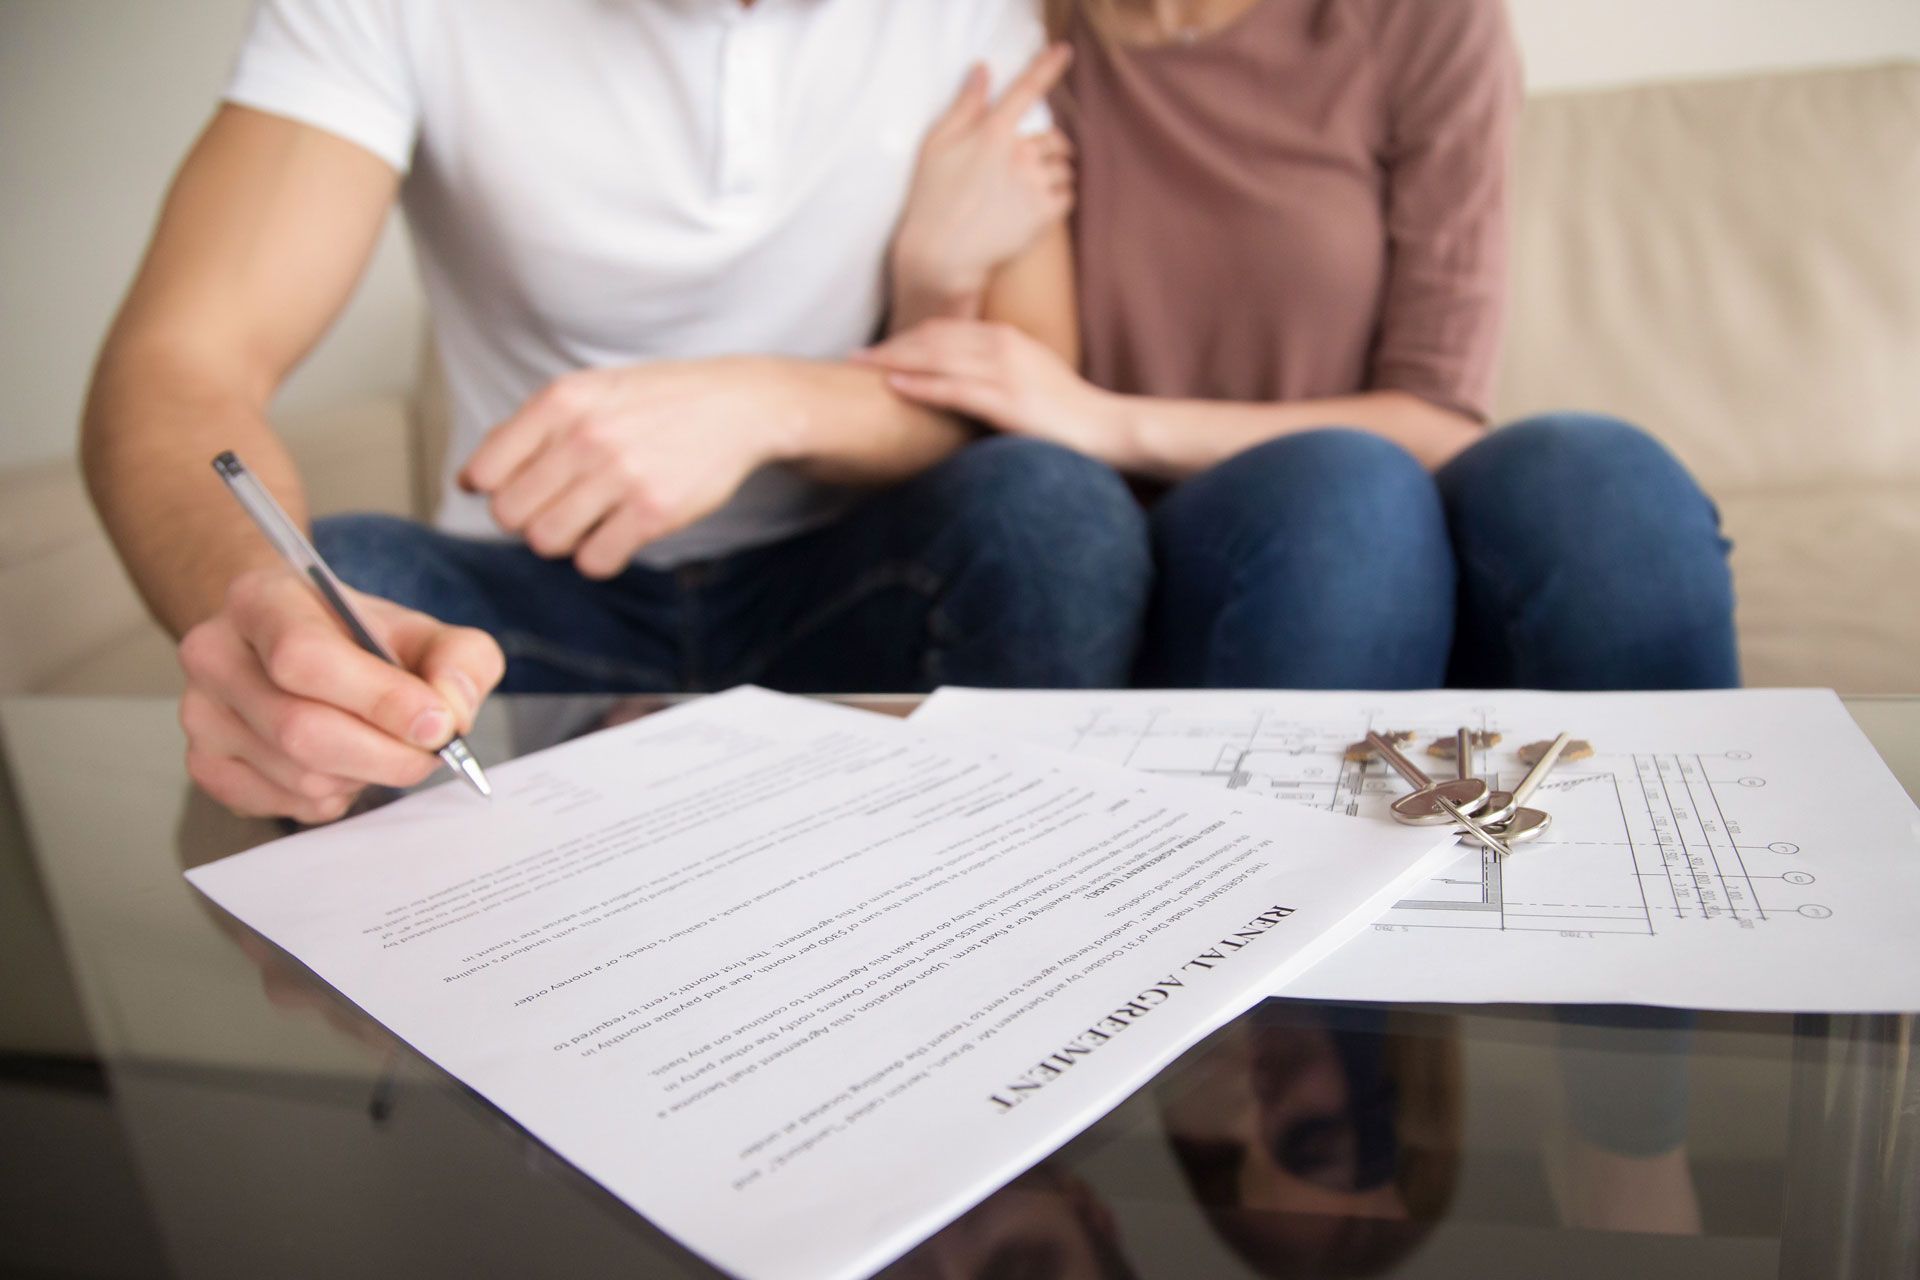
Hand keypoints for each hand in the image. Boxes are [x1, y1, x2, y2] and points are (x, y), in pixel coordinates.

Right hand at [178, 569, 504, 823]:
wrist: (296, 648)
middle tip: (430, 751)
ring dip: (365, 775)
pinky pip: (290, 806)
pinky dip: (337, 796)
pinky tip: (345, 763)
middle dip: (387, 754)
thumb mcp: (423, 631)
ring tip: (380, 744)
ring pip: (302, 777)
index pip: (305, 659)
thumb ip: (459, 660)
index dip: (381, 701)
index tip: (438, 725)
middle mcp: (215, 655)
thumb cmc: (360, 640)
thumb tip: (450, 714)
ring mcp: (201, 715)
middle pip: (301, 730)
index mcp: (261, 600)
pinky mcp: (207, 766)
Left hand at [461, 359, 799, 577]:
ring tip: (589, 520)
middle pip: (510, 514)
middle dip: (528, 518)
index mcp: (560, 401)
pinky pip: (594, 562)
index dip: (496, 490)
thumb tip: (471, 483)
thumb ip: (530, 429)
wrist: (735, 405)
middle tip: (560, 506)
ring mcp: (620, 475)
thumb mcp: (587, 390)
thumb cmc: (654, 401)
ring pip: (546, 541)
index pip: (486, 472)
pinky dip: (599, 557)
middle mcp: (585, 436)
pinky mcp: (653, 512)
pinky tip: (617, 534)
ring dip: (562, 540)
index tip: (523, 489)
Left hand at [859, 320, 1135, 467]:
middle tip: (854, 357)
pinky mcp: (1006, 400)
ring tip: (861, 368)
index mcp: (1005, 337)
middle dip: (890, 346)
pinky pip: (952, 388)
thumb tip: (962, 380)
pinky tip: (892, 387)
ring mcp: (1004, 371)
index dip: (906, 337)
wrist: (1106, 429)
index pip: (943, 329)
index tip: (877, 348)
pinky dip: (919, 386)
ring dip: (893, 362)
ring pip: (935, 358)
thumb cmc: (1066, 412)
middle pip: (931, 338)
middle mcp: (1001, 345)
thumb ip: (996, 370)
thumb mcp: (1029, 377)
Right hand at [891, 45, 1075, 322]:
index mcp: (993, 132)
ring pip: (1065, 169)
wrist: (942, 256)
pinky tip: (1036, 207)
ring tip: (1030, 190)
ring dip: (1055, 174)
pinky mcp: (1044, 215)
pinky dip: (1059, 199)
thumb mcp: (937, 145)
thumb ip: (965, 105)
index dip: (1048, 66)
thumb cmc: (932, 199)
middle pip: (1056, 138)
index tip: (1065, 50)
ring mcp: (1034, 185)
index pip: (1026, 89)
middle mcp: (1019, 154)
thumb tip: (982, 69)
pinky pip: (1068, 196)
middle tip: (1030, 163)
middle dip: (1050, 148)